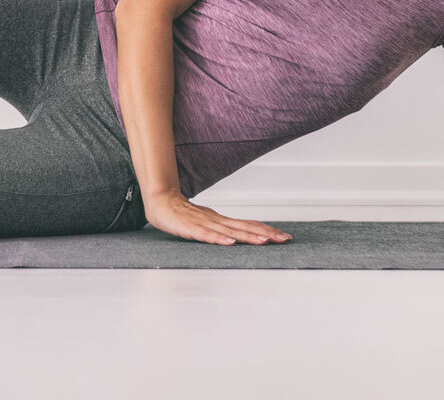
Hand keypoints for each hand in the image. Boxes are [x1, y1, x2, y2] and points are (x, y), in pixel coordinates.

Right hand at [144, 190, 290, 245]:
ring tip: (264, 241)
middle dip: (265, 233)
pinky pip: (206, 235)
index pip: (247, 224)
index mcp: (221, 220)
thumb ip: (220, 229)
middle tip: (284, 239)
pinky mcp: (189, 228)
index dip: (266, 229)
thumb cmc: (180, 214)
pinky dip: (218, 239)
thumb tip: (236, 237)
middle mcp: (216, 220)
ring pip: (229, 231)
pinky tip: (229, 243)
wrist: (159, 199)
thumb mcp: (205, 223)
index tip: (283, 236)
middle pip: (244, 227)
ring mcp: (203, 223)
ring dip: (248, 236)